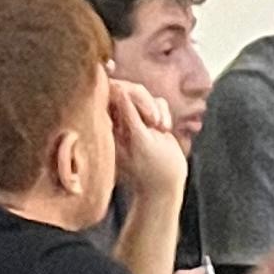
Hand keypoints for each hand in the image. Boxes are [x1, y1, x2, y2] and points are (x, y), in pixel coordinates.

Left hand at [108, 79, 187, 235]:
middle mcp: (117, 117)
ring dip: (157, 109)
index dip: (129, 94)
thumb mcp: (140, 140)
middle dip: (146, 102)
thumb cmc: (149, 167)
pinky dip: (164, 113)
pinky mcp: (149, 119)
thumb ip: (129, 114)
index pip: (112, 92)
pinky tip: (165, 130)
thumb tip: (119, 88)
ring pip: (145, 94)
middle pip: (130, 89)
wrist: (164, 185)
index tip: (146, 116)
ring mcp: (134, 117)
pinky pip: (157, 102)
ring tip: (161, 130)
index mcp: (107, 123)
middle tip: (155, 123)